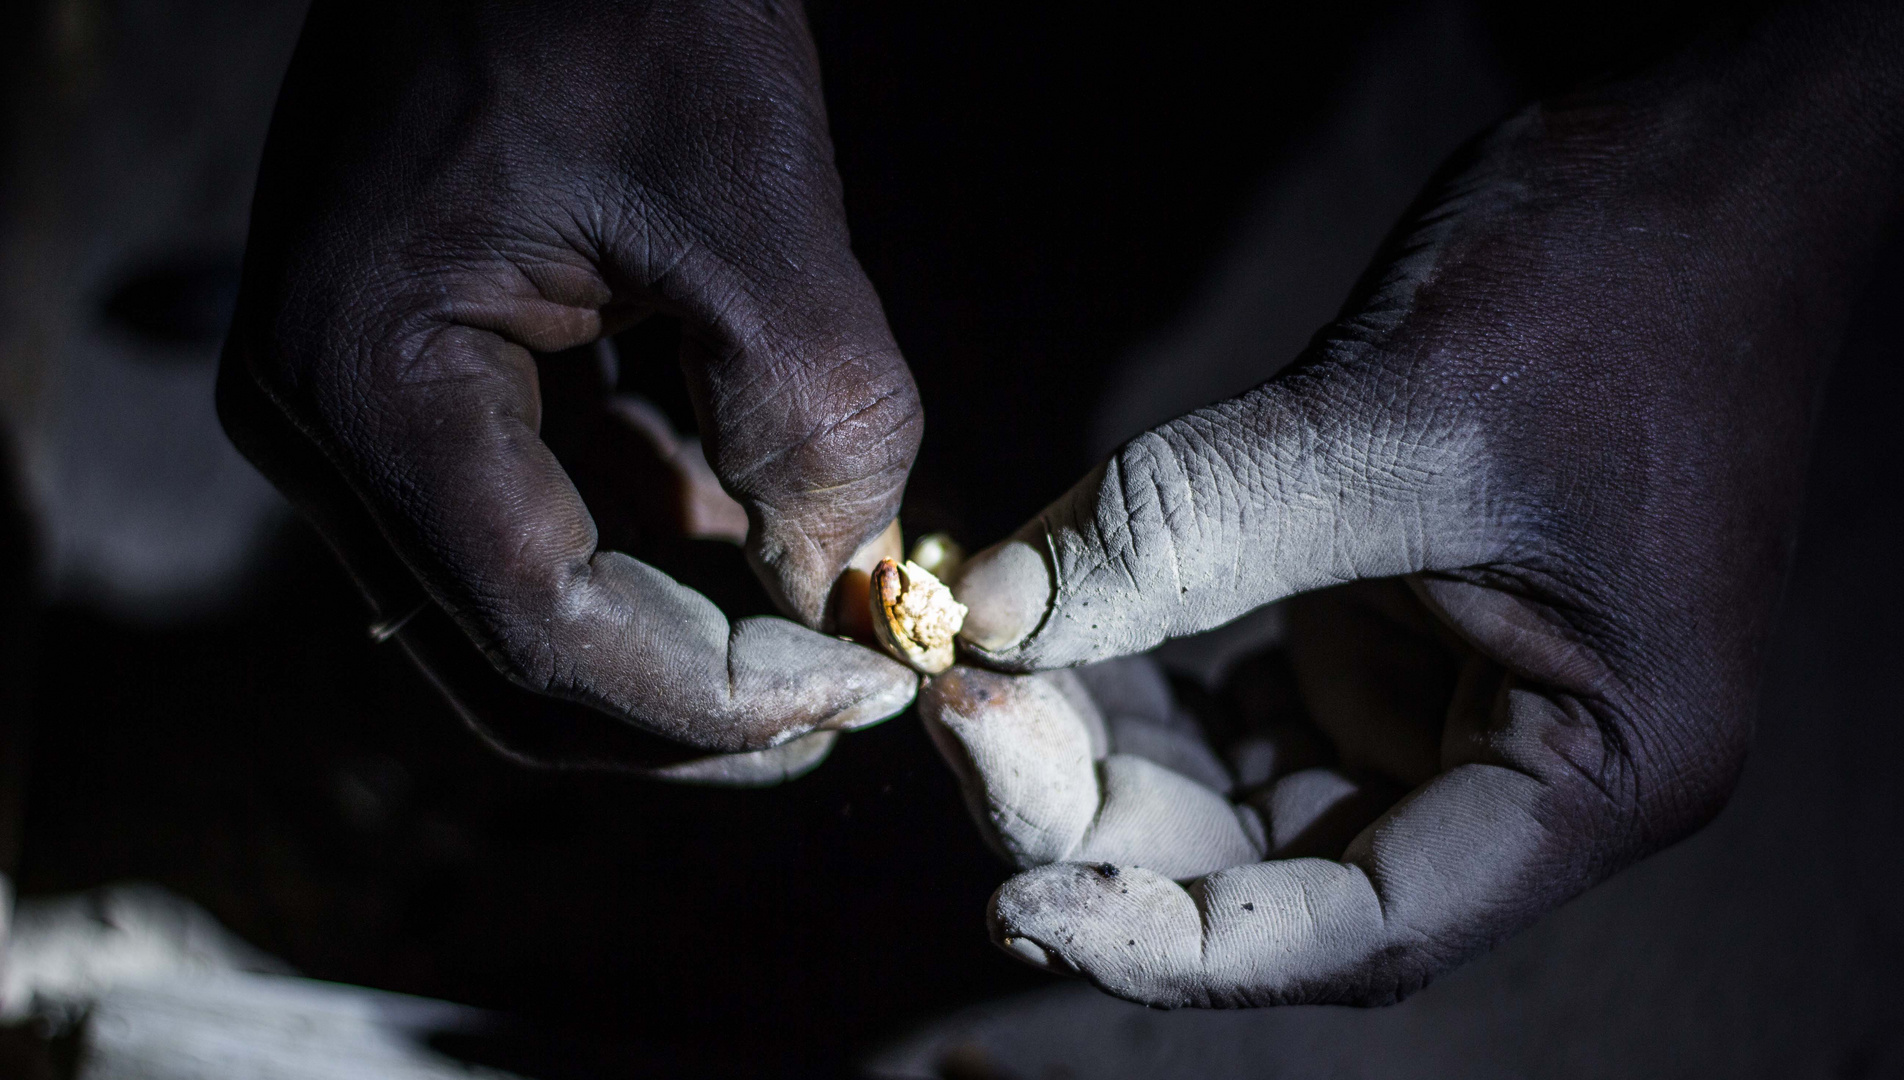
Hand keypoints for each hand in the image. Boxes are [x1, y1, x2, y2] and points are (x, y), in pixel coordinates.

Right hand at [218, 0, 921, 778]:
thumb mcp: (752, 201)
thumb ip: (815, 415)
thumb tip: (851, 591)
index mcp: (367, 379)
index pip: (543, 624)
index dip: (717, 696)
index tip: (867, 690)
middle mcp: (332, 423)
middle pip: (518, 657)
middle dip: (696, 705)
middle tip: (848, 704)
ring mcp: (373, 413)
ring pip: (535, 609)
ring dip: (690, 635)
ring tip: (835, 620)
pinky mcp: (436, 387)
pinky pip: (550, 522)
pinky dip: (667, 548)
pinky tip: (770, 527)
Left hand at [925, 3, 1903, 1004]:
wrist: (1701, 170)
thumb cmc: (1622, 285)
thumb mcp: (1401, 420)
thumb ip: (1192, 529)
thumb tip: (989, 611)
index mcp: (1592, 771)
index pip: (1358, 928)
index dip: (1173, 939)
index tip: (1014, 906)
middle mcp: (1514, 765)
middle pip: (1265, 860)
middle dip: (1097, 807)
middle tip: (960, 706)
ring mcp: (1439, 697)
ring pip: (1227, 786)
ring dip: (1094, 741)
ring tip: (975, 657)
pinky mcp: (1378, 624)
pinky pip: (1225, 692)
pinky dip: (1125, 666)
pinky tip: (1033, 618)